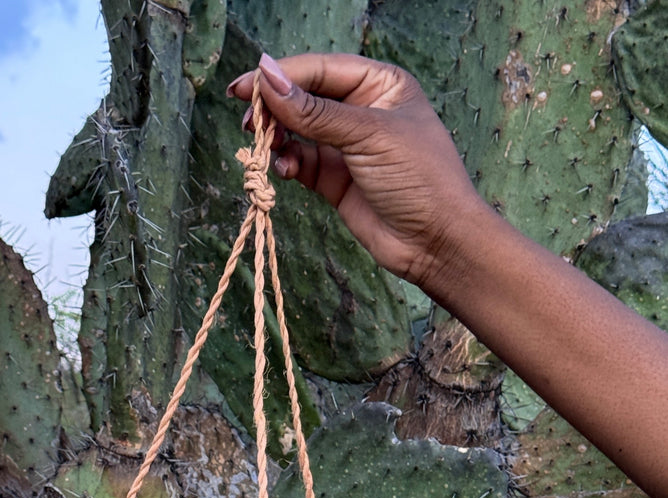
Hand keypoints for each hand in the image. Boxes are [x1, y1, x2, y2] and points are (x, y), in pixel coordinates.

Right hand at [227, 52, 484, 289]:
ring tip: (262, 146)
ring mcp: (346, 146)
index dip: (281, 76)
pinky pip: (300, 163)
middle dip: (274, 108)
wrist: (436, 242)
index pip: (320, 70)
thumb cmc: (419, 178)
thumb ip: (315, 111)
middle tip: (248, 121)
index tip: (245, 86)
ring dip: (277, 138)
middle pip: (304, 98)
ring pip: (298, 131)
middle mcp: (361, 110)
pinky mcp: (335, 179)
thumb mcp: (368, 135)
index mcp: (379, 84)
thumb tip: (268, 78)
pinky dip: (287, 164)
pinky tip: (283, 171)